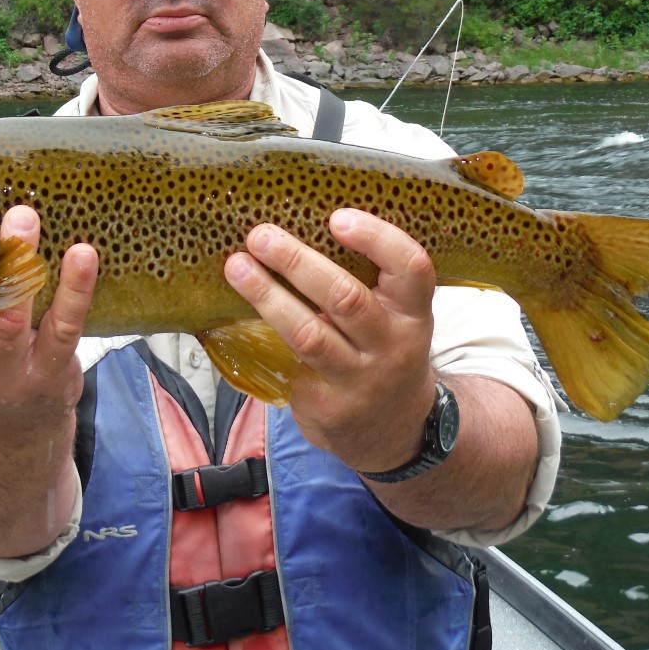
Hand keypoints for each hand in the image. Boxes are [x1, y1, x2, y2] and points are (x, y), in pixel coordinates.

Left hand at [223, 208, 438, 473]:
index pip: (411, 268)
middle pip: (346, 298)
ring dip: (267, 296)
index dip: (377, 239)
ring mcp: (360, 380)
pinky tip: (235, 315)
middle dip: (297, 262)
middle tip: (261, 235)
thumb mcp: (395, 317)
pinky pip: (288, 363)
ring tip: (237, 267)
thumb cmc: (383, 351)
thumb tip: (299, 224)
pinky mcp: (327, 406)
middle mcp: (393, 346)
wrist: (394, 432)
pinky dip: (260, 334)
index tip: (336, 218)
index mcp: (413, 313)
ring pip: (309, 334)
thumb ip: (368, 281)